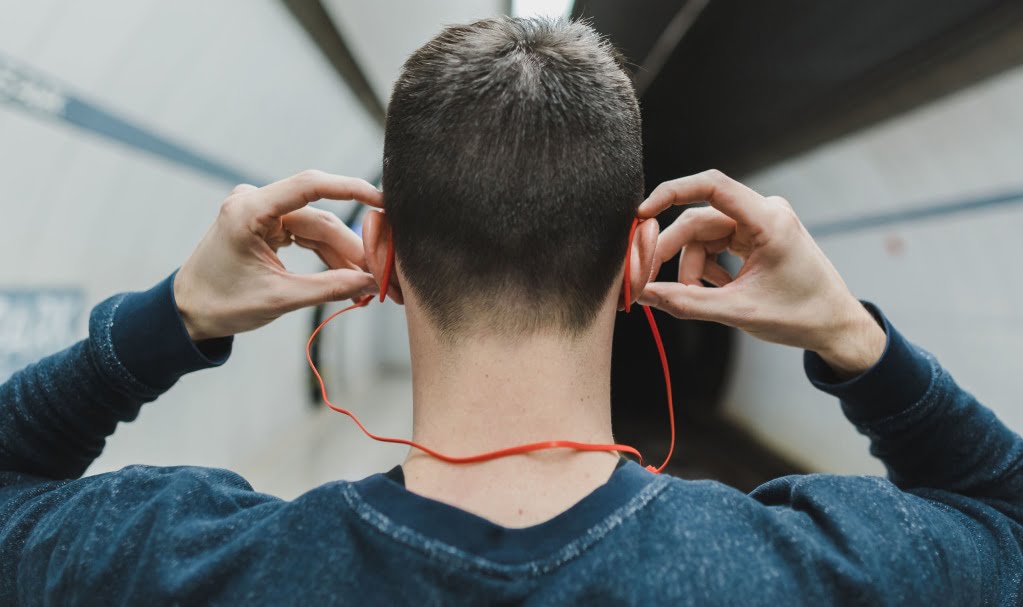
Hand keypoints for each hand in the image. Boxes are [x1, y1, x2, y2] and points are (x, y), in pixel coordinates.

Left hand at [173, 170, 382, 340]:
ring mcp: (261, 211)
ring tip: (369, 281)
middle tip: (382, 272)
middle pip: (320, 218)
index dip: (351, 190)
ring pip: (317, 228)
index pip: (310, 186)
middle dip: (353, 247)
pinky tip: (349, 275)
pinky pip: (306, 235)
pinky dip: (327, 254)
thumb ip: (328, 288)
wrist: (187, 312)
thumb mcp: (279, 299)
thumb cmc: (221, 304)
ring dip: (343, 254)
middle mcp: (255, 202)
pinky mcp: (266, 224)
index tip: (383, 202)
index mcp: (249, 210)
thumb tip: (370, 283)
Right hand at [637, 170, 884, 377]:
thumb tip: (643, 293)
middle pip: (698, 221)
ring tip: (696, 298)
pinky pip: (716, 244)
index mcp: (769, 221)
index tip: (641, 215)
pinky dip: (707, 268)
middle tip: (645, 280)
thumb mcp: (738, 312)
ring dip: (691, 268)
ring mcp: (761, 223)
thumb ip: (686, 302)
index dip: (671, 193)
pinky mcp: (756, 237)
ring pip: (703, 237)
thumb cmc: (801, 316)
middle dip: (671, 252)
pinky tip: (717, 290)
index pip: (712, 186)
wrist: (836, 326)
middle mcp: (765, 213)